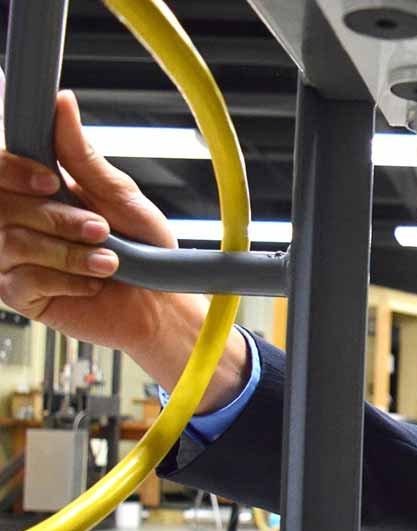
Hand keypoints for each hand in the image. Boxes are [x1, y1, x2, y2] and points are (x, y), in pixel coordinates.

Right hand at [0, 90, 186, 355]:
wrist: (159, 300)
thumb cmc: (143, 245)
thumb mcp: (118, 194)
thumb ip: (80, 154)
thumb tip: (62, 102)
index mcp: (35, 189)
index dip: (13, 170)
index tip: (51, 180)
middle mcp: (16, 219)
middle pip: (1, 205)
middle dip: (57, 218)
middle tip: (100, 229)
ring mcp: (11, 258)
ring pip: (11, 242)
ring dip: (69, 252)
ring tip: (108, 260)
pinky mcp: (18, 294)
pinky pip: (23, 281)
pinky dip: (67, 280)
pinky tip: (92, 283)